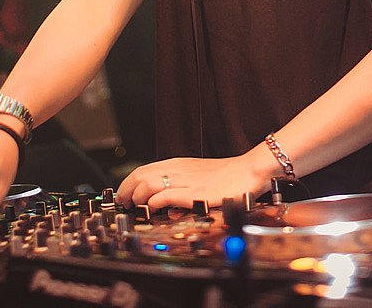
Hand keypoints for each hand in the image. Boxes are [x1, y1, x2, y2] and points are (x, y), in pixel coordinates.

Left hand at [116, 150, 274, 209]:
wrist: (248, 171)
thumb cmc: (227, 175)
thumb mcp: (198, 176)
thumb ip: (181, 186)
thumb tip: (165, 204)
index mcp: (178, 164)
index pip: (143, 170)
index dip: (128, 182)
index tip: (122, 194)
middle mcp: (178, 170)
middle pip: (141, 175)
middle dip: (126, 189)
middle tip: (124, 203)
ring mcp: (186, 181)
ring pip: (149, 183)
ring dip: (137, 196)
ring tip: (136, 206)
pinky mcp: (195, 193)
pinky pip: (166, 195)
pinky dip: (154, 202)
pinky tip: (153, 208)